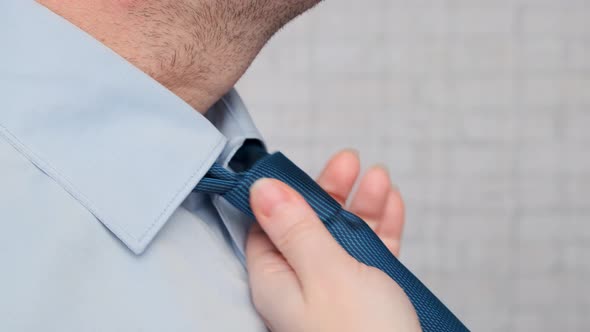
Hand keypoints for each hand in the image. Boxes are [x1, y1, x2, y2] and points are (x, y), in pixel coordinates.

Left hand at [246, 150, 419, 331]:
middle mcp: (301, 285)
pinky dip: (382, 228)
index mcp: (276, 280)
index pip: (266, 225)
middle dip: (329, 190)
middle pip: (308, 225)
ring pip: (344, 236)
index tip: (295, 164)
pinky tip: (392, 205)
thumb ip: (295, 228)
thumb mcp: (326, 272)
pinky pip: (370, 254)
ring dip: (361, 204)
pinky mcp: (366, 296)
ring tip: (378, 178)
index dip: (281, 192)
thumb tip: (261, 190)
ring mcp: (336, 291)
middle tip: (348, 161)